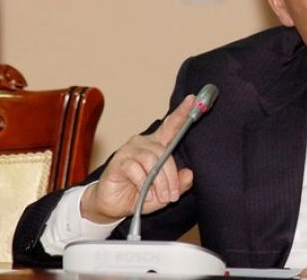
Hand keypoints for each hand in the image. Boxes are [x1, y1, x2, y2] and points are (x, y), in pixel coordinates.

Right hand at [80, 95, 195, 223]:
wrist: (113, 206)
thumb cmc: (139, 195)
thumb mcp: (164, 193)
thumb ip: (179, 184)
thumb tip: (189, 174)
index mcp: (157, 146)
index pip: (171, 126)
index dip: (182, 113)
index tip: (193, 99)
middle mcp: (143, 143)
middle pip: (164, 153)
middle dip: (171, 177)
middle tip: (172, 196)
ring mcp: (129, 150)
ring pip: (152, 160)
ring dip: (159, 182)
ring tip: (161, 197)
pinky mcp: (118, 162)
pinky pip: (135, 169)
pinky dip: (142, 184)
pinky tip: (143, 194)